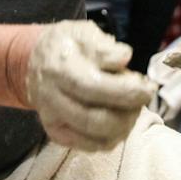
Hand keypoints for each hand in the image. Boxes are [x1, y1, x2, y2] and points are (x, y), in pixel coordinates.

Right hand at [18, 20, 155, 148]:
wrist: (32, 62)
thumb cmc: (65, 45)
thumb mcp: (81, 32)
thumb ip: (103, 45)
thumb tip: (123, 58)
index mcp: (60, 70)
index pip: (95, 88)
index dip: (126, 92)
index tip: (147, 88)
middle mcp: (52, 99)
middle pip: (95, 120)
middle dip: (128, 114)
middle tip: (142, 101)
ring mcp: (52, 119)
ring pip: (95, 137)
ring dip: (123, 128)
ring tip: (132, 111)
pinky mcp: (57, 133)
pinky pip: (90, 146)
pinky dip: (111, 138)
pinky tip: (120, 122)